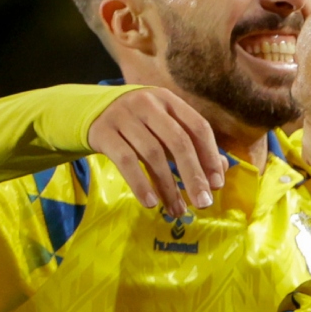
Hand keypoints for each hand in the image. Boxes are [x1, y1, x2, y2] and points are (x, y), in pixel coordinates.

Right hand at [87, 88, 227, 216]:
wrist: (89, 111)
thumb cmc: (138, 124)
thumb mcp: (164, 127)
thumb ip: (192, 144)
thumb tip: (221, 170)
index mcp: (169, 100)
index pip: (198, 127)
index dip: (210, 156)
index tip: (217, 185)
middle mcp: (147, 104)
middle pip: (178, 142)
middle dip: (193, 176)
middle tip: (204, 203)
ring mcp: (123, 116)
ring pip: (153, 155)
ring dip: (168, 187)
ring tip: (178, 211)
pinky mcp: (103, 132)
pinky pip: (126, 161)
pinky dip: (141, 184)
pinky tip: (152, 203)